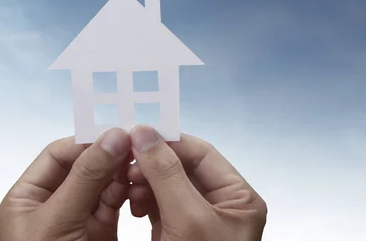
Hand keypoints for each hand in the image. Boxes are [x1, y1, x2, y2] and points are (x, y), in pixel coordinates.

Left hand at [0, 128, 131, 240]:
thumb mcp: (58, 220)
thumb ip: (85, 179)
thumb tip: (112, 138)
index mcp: (27, 197)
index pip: (57, 155)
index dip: (85, 142)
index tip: (114, 133)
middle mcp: (53, 205)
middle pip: (84, 166)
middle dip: (108, 156)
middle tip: (135, 143)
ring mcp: (78, 219)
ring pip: (104, 184)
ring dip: (123, 173)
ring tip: (141, 165)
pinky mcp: (101, 232)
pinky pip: (117, 203)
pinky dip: (131, 193)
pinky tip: (140, 186)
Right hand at [127, 125, 267, 240]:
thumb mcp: (189, 219)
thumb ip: (168, 176)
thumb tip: (146, 136)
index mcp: (238, 198)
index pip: (202, 154)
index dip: (170, 142)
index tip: (140, 134)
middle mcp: (218, 205)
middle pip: (179, 167)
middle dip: (151, 163)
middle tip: (127, 160)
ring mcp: (194, 220)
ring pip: (163, 185)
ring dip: (142, 181)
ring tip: (127, 184)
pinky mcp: (173, 232)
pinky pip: (154, 204)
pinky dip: (139, 199)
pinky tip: (129, 201)